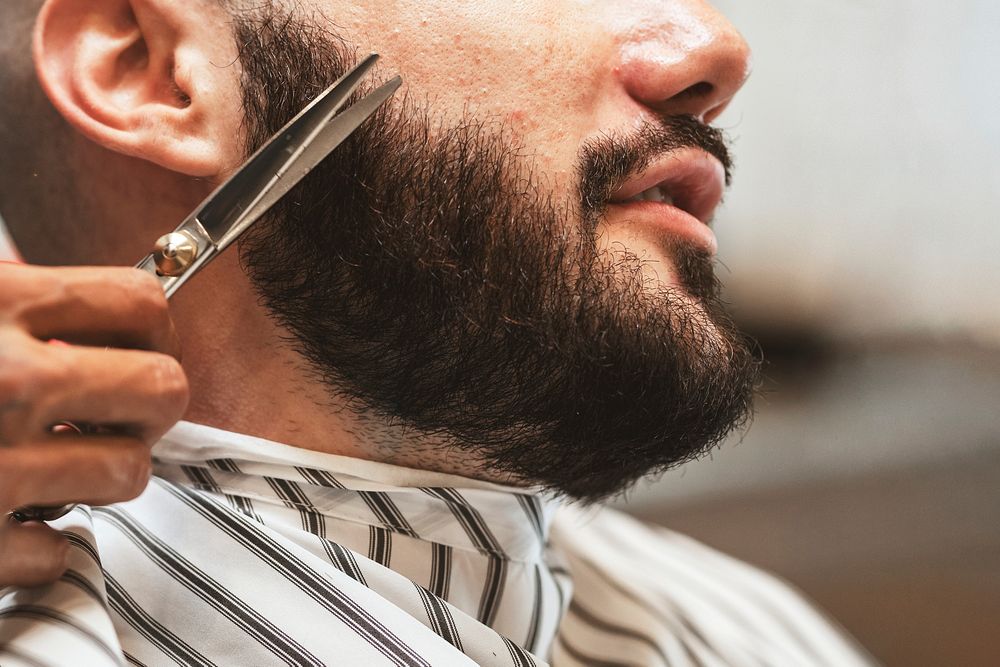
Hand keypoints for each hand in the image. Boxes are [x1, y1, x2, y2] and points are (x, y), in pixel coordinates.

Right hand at [0, 263, 187, 586]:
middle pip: (165, 388)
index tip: (137, 348)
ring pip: (129, 474)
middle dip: (146, 409)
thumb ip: (13, 303)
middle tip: (106, 417)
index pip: (140, 301)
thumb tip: (75, 293)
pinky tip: (1, 521)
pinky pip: (59, 553)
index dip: (152, 329)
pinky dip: (34, 546)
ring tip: (44, 467)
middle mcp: (6, 379)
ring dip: (95, 477)